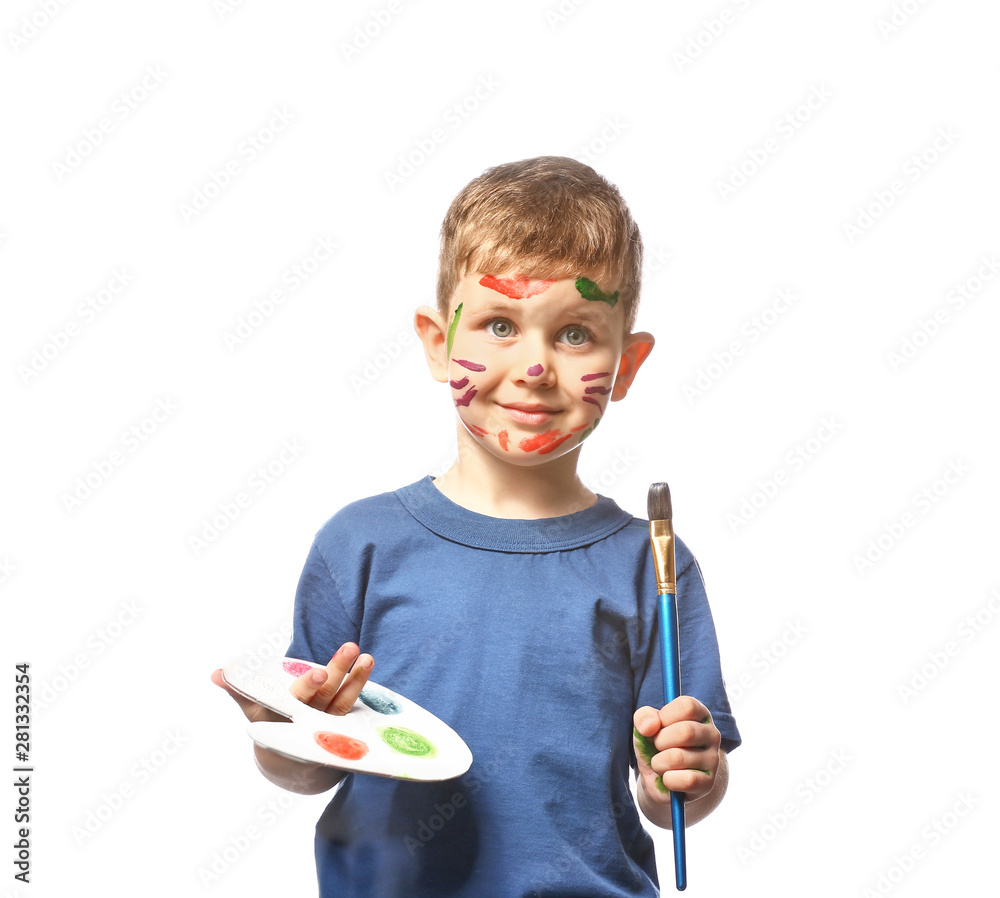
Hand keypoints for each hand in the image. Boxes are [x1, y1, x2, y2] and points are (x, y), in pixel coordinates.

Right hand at [212, 641, 374, 720]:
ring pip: (345, 700)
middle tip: (351, 648)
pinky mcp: (343, 725)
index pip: (299, 700)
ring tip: (368, 656)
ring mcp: (329, 723)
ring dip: (358, 678)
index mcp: (287, 716)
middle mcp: (310, 720)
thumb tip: (215, 673)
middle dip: (338, 672)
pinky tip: (368, 668)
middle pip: (327, 695)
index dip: (309, 686)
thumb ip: (240, 691)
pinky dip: (361, 688)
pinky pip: (354, 707)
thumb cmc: (269, 726)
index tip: (320, 672)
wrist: (290, 763)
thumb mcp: (255, 711)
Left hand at [632, 696, 721, 804]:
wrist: (662, 780)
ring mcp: (713, 759)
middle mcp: (712, 734)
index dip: (665, 716)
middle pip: (685, 732)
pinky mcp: (709, 783)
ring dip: (659, 763)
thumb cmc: (657, 746)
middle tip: (656, 746)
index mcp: (699, 713)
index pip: (687, 706)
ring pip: (679, 758)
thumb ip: (643, 717)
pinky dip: (668, 780)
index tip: (656, 726)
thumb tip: (649, 726)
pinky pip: (686, 780)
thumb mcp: (645, 726)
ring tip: (660, 764)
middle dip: (659, 741)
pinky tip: (668, 778)